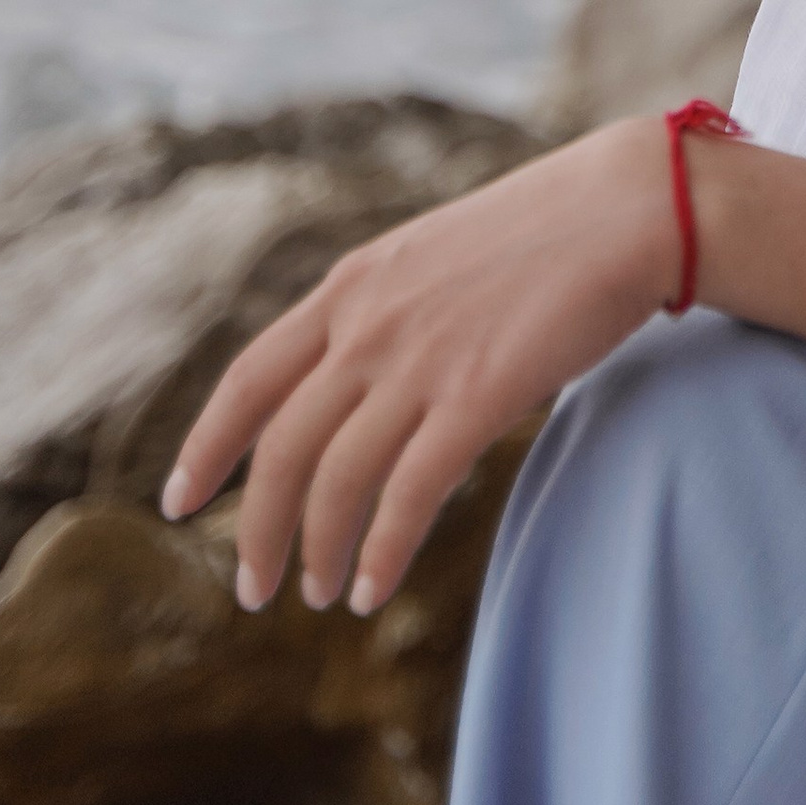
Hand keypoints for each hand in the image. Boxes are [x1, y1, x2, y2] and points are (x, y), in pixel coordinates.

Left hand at [158, 119, 675, 614]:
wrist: (626, 207)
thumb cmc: (545, 231)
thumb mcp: (433, 255)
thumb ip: (387, 311)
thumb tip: (361, 378)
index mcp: (352, 286)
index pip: (249, 379)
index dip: (208, 446)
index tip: (179, 501)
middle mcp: (369, 325)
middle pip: (283, 449)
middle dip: (258, 529)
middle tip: (254, 589)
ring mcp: (420, 361)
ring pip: (337, 481)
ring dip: (319, 552)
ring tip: (322, 596)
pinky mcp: (477, 396)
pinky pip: (408, 494)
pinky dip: (382, 552)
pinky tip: (374, 588)